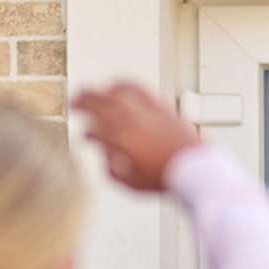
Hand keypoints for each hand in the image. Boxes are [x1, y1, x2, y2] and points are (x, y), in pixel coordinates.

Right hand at [72, 81, 200, 193]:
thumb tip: (104, 157)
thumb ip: (112, 171)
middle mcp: (130, 122)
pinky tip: (118, 85)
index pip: (94, 131)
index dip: (87, 135)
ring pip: (114, 92)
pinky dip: (123, 84)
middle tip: (73, 103)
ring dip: (99, 90)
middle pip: (98, 103)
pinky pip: (136, 88)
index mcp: (120, 141)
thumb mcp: (132, 184)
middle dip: (82, 102)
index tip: (85, 138)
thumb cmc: (166, 178)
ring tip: (92, 92)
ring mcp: (145, 111)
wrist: (195, 168)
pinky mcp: (158, 106)